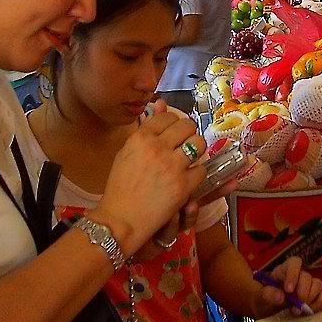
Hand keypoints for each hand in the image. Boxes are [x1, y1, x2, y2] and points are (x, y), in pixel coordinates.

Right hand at [91, 100, 205, 256]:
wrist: (120, 219)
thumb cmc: (120, 186)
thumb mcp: (127, 152)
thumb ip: (146, 128)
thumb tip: (160, 102)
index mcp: (140, 137)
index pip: (167, 117)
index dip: (174, 123)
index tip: (174, 132)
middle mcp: (157, 147)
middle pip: (187, 126)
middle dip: (189, 133)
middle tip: (186, 143)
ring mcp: (171, 166)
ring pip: (198, 144)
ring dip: (197, 150)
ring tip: (191, 157)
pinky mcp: (183, 185)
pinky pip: (201, 170)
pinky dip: (197, 173)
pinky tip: (188, 178)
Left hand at [251, 257, 321, 318]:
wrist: (267, 310)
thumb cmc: (263, 299)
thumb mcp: (260, 297)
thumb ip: (268, 294)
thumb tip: (281, 296)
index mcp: (284, 270)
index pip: (294, 263)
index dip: (293, 274)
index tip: (288, 290)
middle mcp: (298, 275)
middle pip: (307, 276)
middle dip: (303, 292)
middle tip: (295, 307)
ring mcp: (308, 285)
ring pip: (318, 284)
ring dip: (311, 298)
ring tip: (299, 311)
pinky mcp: (314, 296)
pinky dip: (317, 304)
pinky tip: (307, 312)